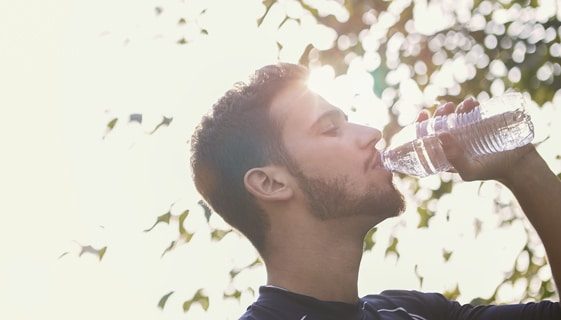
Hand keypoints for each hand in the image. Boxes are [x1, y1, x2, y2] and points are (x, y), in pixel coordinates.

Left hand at [416, 98, 537, 181]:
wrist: (519, 165)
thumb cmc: (490, 171)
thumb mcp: (469, 171)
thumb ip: (454, 158)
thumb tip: (440, 135)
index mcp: (444, 153)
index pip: (426, 139)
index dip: (421, 126)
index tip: (423, 114)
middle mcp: (453, 142)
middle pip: (439, 124)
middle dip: (439, 114)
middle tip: (447, 107)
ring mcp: (467, 132)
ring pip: (453, 116)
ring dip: (454, 108)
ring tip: (463, 105)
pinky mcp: (481, 124)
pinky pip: (471, 111)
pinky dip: (469, 105)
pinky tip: (472, 103)